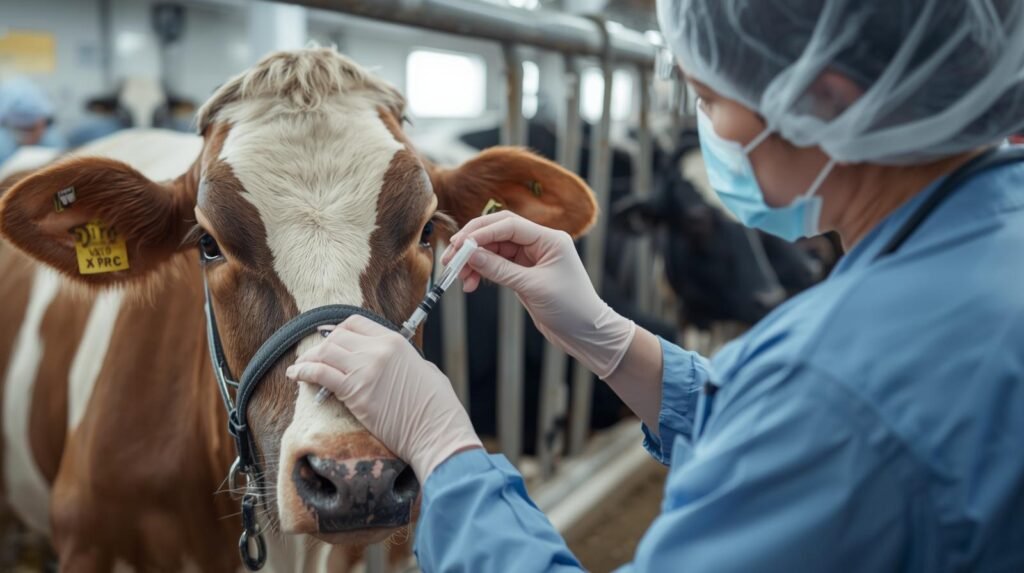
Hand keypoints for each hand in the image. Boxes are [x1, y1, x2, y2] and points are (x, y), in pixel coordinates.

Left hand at [285, 316, 482, 481]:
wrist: (438, 432)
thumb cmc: (438, 407)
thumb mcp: (424, 370)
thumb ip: (402, 360)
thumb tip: (389, 364)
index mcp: (395, 341)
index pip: (356, 323)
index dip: (338, 331)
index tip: (329, 340)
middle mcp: (378, 350)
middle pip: (336, 337)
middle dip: (321, 347)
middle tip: (313, 358)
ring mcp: (365, 370)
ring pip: (325, 353)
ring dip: (309, 359)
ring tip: (300, 367)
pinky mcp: (355, 393)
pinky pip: (321, 374)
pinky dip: (304, 373)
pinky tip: (296, 376)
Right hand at [446, 211, 634, 378]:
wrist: (586, 333)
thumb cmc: (570, 308)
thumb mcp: (532, 287)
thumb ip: (499, 269)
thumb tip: (470, 253)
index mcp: (549, 239)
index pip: (509, 225)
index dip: (481, 232)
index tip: (459, 245)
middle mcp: (540, 243)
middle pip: (498, 232)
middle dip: (473, 243)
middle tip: (451, 257)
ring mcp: (531, 258)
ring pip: (494, 250)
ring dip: (475, 261)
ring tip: (460, 277)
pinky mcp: (524, 273)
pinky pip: (497, 265)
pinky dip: (482, 272)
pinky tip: (471, 284)